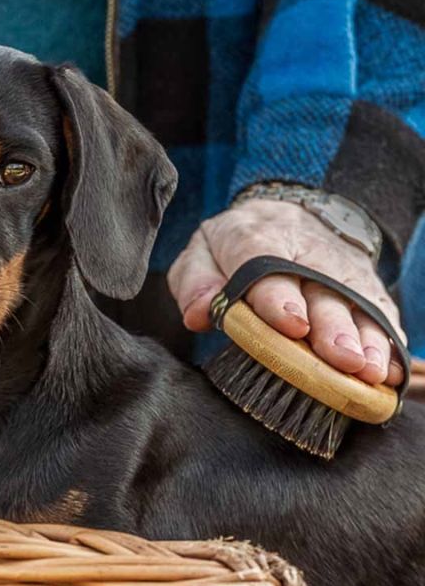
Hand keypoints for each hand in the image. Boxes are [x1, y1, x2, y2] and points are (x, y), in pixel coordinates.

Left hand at [167, 199, 405, 385]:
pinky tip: (390, 370)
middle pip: (321, 288)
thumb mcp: (202, 253)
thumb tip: (200, 314)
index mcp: (254, 238)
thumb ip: (195, 282)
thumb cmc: (233, 246)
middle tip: (342, 358)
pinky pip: (379, 309)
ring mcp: (339, 265)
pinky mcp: (363, 282)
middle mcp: (304, 250)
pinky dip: (386, 340)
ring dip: (366, 338)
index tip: (292, 325)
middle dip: (333, 325)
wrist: (281, 214)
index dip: (279, 297)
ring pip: (356, 300)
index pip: (265, 265)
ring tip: (370, 371)